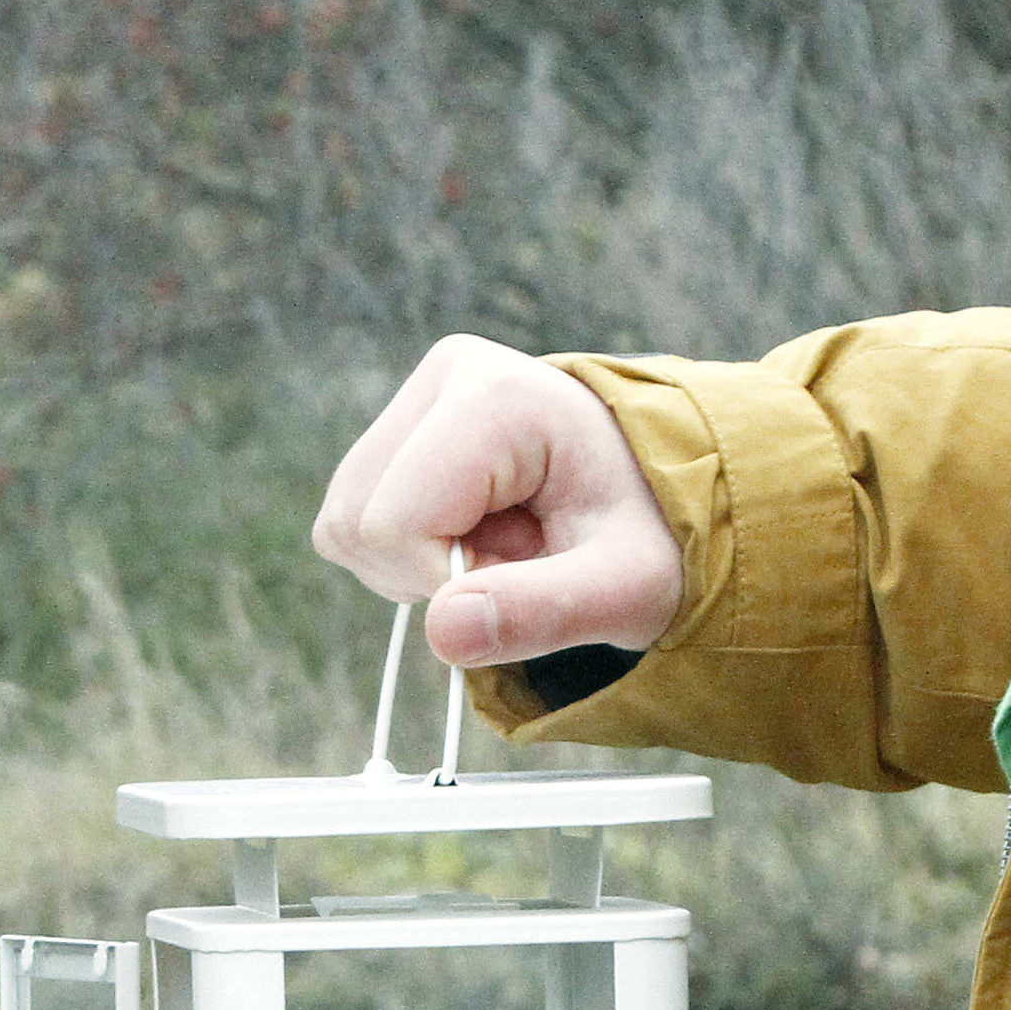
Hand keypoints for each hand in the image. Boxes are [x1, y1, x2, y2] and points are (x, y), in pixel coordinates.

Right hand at [313, 334, 682, 668]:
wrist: (665, 495)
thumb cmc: (654, 538)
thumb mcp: (625, 589)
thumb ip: (541, 612)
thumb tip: (443, 634)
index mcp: (497, 397)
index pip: (393, 523)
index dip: (448, 579)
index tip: (530, 562)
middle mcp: (446, 376)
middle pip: (355, 520)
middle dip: (430, 570)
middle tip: (523, 552)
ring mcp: (419, 395)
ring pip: (345, 523)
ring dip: (420, 563)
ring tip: (509, 540)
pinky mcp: (404, 425)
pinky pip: (356, 518)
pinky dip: (412, 550)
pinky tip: (483, 532)